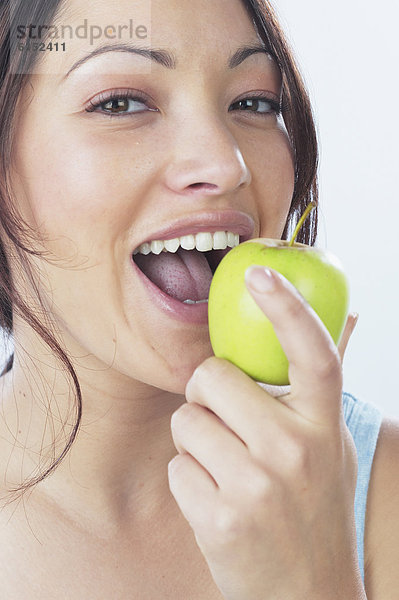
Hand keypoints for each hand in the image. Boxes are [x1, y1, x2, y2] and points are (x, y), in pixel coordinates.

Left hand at [168, 266, 362, 599]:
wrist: (309, 596)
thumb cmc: (314, 510)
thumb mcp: (330, 446)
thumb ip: (321, 388)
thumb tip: (351, 316)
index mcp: (323, 425)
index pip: (313, 353)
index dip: (286, 307)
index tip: (258, 271)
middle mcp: (296, 450)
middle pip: (212, 377)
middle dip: (206, 393)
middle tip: (224, 420)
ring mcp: (258, 487)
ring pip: (186, 422)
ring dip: (196, 441)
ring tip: (227, 470)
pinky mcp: (221, 520)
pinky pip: (176, 467)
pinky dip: (188, 480)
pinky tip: (218, 502)